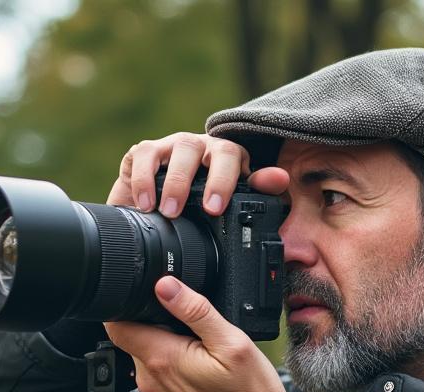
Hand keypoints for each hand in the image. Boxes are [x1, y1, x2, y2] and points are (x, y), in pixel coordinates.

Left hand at [104, 276, 288, 391]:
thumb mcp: (231, 343)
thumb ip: (196, 311)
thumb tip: (165, 284)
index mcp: (161, 357)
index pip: (116, 324)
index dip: (126, 303)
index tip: (151, 296)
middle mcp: (149, 377)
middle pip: (131, 335)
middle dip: (152, 321)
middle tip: (188, 322)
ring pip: (144, 352)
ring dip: (163, 341)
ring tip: (197, 345)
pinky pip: (156, 371)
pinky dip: (170, 360)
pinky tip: (198, 364)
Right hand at [107, 132, 288, 216]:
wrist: (158, 212)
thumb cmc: (201, 208)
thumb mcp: (231, 206)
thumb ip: (257, 193)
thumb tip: (280, 178)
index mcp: (226, 159)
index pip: (233, 156)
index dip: (226, 179)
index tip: (215, 208)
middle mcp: (201, 148)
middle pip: (204, 149)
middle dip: (200, 179)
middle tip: (195, 211)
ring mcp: (172, 147)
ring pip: (179, 150)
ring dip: (174, 181)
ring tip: (167, 212)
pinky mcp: (144, 152)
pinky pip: (144, 155)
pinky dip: (143, 180)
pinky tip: (144, 204)